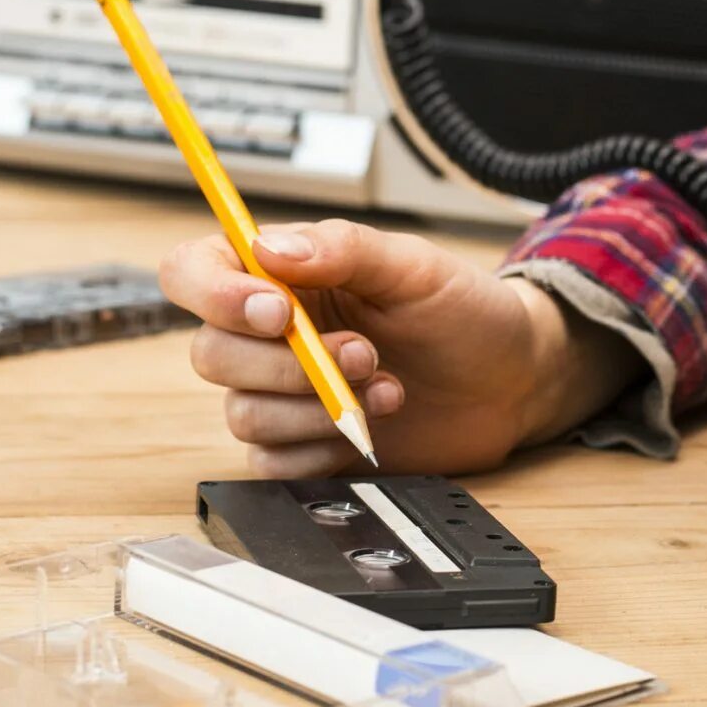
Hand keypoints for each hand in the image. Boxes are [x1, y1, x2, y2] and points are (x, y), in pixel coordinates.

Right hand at [159, 220, 636, 477]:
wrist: (512, 381)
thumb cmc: (464, 312)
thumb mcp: (414, 266)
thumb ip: (344, 249)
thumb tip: (268, 245)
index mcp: (283, 273)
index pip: (194, 271)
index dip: (214, 294)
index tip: (276, 311)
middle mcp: (272, 333)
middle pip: (212, 354)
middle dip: (289, 364)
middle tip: (364, 352)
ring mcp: (285, 392)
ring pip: (243, 413)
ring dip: (315, 407)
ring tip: (385, 385)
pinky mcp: (306, 445)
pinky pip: (272, 461)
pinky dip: (321, 447)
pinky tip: (373, 424)